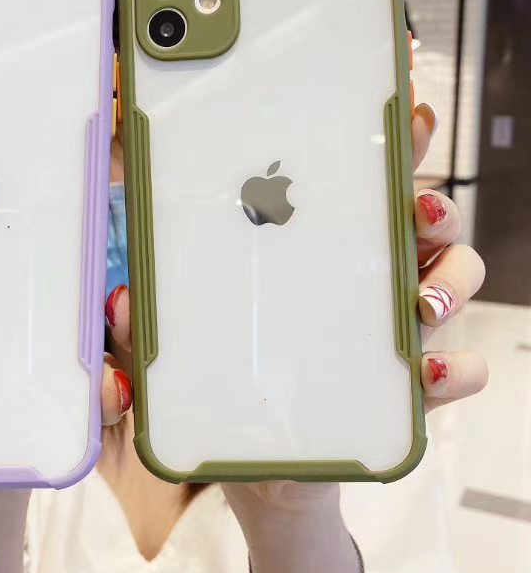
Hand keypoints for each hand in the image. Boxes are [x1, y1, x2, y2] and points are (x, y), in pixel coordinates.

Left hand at [104, 102, 486, 509]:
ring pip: (451, 281)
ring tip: (419, 299)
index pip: (356, 183)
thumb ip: (146, 327)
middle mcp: (363, 276)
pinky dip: (455, 368)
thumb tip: (117, 302)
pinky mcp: (406, 390)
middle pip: (419, 221)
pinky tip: (430, 370)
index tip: (396, 113)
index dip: (386, 144)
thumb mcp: (178, 346)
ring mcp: (391, 329)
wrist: (254, 460)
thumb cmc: (224, 381)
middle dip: (429, 203)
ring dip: (448, 279)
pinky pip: (454, 371)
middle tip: (415, 205)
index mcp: (311, 248)